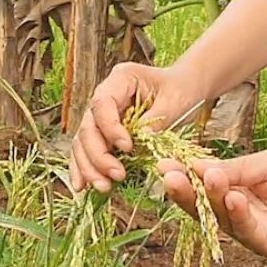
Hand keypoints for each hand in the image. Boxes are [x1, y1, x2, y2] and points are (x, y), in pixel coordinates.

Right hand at [69, 63, 205, 192]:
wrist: (184, 89)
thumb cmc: (182, 89)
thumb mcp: (176, 99)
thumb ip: (156, 119)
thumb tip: (138, 142)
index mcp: (120, 79)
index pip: (102, 103)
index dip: (110, 128)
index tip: (127, 148)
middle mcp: (104, 97)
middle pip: (88, 127)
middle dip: (98, 155)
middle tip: (117, 175)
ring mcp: (100, 117)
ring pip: (83, 143)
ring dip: (90, 167)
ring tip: (103, 187)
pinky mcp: (102, 134)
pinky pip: (87, 152)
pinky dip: (84, 170)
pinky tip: (82, 187)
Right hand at [159, 146, 266, 261]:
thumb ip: (240, 168)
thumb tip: (199, 167)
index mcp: (240, 189)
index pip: (204, 184)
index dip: (185, 175)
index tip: (164, 163)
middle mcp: (243, 213)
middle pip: (204, 206)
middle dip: (185, 192)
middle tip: (168, 176)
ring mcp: (257, 232)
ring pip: (222, 221)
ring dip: (209, 201)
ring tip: (203, 179)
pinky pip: (250, 233)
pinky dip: (239, 216)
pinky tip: (234, 199)